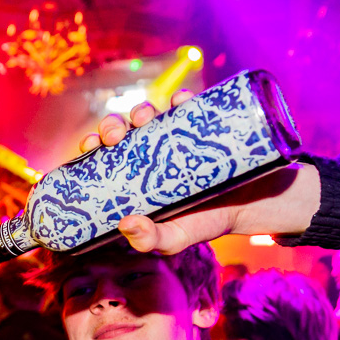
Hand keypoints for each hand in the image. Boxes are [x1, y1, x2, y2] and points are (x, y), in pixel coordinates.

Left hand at [78, 91, 321, 254]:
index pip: (102, 156)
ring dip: (140, 110)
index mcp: (132, 176)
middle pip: (120, 131)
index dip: (91, 146)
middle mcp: (147, 152)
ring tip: (146, 117)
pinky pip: (186, 105)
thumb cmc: (204, 222)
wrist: (250, 205)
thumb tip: (125, 225)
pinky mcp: (199, 125)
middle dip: (111, 126)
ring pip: (147, 114)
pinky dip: (180, 99)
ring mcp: (172, 136)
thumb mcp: (174, 238)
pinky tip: (180, 101)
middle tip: (115, 134)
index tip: (89, 146)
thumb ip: (150, 240)